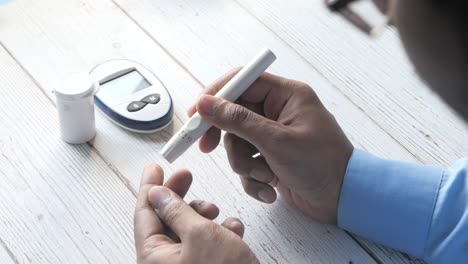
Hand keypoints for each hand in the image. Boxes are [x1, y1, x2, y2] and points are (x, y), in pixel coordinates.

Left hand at [134, 164, 258, 263]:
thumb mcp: (201, 234)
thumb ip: (176, 210)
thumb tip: (157, 193)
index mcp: (153, 258)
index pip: (144, 214)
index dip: (150, 187)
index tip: (155, 167)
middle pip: (166, 220)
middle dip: (180, 198)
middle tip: (187, 175)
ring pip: (188, 230)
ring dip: (203, 215)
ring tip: (217, 212)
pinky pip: (206, 245)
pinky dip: (219, 233)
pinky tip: (234, 229)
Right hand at [188, 69, 352, 223]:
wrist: (344, 199)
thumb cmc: (322, 164)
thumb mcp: (276, 141)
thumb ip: (238, 121)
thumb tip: (206, 103)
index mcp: (286, 95)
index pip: (243, 81)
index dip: (216, 94)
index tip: (196, 113)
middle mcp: (278, 111)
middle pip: (234, 114)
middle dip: (225, 137)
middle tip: (206, 148)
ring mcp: (273, 135)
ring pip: (237, 142)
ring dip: (244, 163)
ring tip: (264, 175)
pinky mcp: (271, 157)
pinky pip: (247, 161)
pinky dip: (254, 178)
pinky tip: (270, 189)